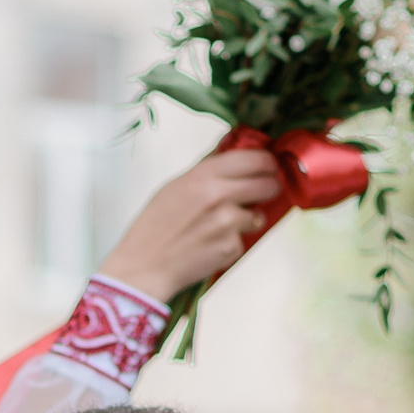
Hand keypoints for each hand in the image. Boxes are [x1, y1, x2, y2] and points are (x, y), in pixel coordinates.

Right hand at [96, 147, 283, 300]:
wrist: (144, 266)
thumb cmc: (154, 227)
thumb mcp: (174, 186)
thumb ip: (205, 167)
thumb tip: (229, 146)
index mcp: (203, 175)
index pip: (255, 158)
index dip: (267, 162)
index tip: (268, 167)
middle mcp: (219, 195)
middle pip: (268, 184)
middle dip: (268, 189)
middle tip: (260, 194)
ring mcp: (227, 223)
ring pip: (258, 215)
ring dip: (248, 220)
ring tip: (221, 226)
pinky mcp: (230, 247)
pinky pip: (242, 240)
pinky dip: (231, 243)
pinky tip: (209, 245)